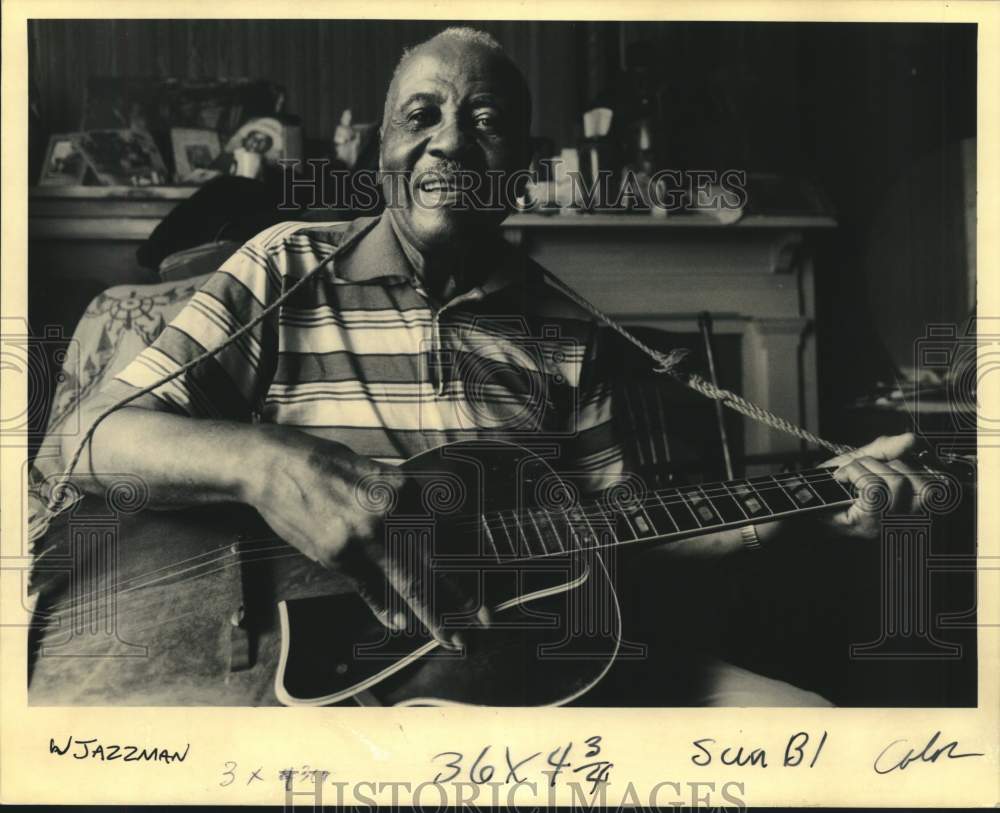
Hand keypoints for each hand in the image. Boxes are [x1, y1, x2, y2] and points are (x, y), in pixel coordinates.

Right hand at [240, 425, 488, 646]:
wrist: (270, 465)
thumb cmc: (324, 462)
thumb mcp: (373, 471)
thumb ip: (400, 497)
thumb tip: (429, 520)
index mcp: (401, 489)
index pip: (446, 530)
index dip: (469, 558)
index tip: (484, 574)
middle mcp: (386, 515)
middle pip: (435, 562)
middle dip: (462, 595)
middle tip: (484, 620)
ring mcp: (360, 540)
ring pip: (407, 582)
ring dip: (431, 613)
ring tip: (451, 637)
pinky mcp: (335, 556)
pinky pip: (368, 587)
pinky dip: (384, 608)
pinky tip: (400, 624)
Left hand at [820, 432, 930, 539]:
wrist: (801, 502)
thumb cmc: (832, 484)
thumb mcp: (863, 460)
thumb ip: (888, 449)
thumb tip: (913, 439)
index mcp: (911, 505)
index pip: (941, 484)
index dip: (929, 460)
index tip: (905, 451)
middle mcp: (906, 520)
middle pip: (924, 483)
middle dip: (891, 463)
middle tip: (864, 466)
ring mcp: (889, 525)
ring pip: (898, 482)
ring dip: (867, 467)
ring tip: (850, 473)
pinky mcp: (870, 523)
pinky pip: (875, 488)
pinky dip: (856, 473)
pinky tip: (841, 477)